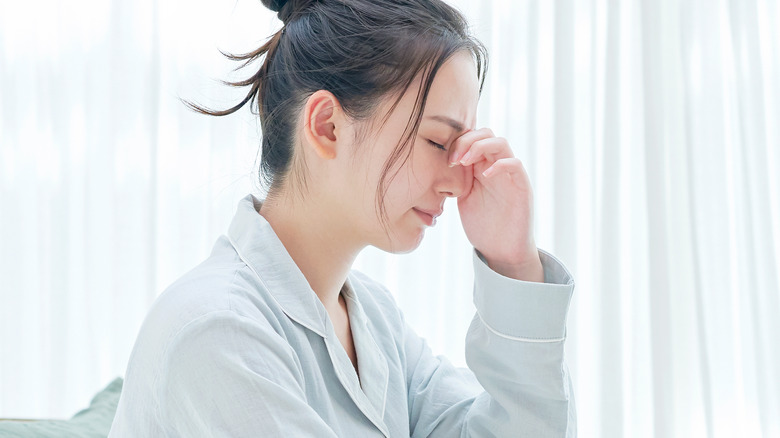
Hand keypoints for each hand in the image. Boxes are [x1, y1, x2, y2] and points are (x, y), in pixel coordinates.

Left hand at [448, 128, 542, 281]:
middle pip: (486, 133)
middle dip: (466, 140)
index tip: (445, 157)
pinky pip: (515, 164)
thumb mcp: (462, 197)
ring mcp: (510, 175)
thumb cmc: (482, 225)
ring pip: (500, 143)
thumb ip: (456, 178)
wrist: (501, 250)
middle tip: (453, 158)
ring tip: (465, 162)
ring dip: (480, 146)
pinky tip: (485, 175)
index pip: (472, 138)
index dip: (457, 141)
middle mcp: (496, 166)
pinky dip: (500, 164)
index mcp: (481, 167)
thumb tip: (436, 162)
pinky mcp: (522, 187)